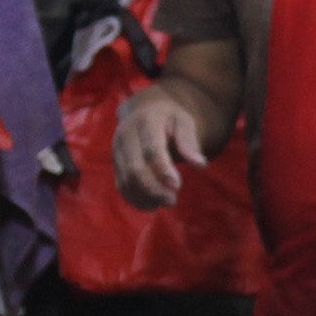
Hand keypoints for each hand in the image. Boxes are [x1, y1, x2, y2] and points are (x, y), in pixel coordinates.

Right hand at [113, 87, 215, 209]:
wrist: (143, 110)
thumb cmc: (169, 118)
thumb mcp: (183, 121)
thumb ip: (189, 142)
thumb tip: (200, 164)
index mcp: (145, 122)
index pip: (152, 149)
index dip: (163, 169)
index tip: (177, 186)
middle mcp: (126, 136)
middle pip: (135, 168)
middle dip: (153, 189)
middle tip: (172, 200)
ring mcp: (117, 151)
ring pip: (126, 180)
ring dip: (145, 197)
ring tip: (166, 202)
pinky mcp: (116, 164)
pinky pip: (121, 185)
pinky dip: (135, 199)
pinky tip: (152, 204)